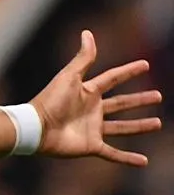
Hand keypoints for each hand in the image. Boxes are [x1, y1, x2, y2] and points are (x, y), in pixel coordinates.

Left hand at [31, 31, 162, 165]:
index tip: (145, 64)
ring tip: (158, 123)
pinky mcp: (91, 145)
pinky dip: (128, 159)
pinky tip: (143, 161)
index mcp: (87, 91)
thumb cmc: (50, 100)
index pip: (112, 79)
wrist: (35, 128)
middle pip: (121, 103)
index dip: (128, 71)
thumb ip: (82, 58)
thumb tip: (88, 33)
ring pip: (122, 127)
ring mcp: (92, 128)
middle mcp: (92, 110)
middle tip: (158, 95)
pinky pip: (113, 154)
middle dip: (139, 100)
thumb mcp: (69, 77)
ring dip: (139, 126)